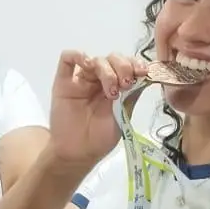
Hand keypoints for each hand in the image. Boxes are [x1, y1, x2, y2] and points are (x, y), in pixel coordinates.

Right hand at [46, 50, 145, 167]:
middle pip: (112, 59)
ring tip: (111, 89)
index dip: (136, 64)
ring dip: (107, 69)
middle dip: (123, 67)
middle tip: (126, 84)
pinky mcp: (63, 83)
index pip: (127, 65)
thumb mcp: (123, 115)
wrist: (78, 154)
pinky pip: (66, 59)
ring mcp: (81, 80)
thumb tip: (146, 76)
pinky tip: (87, 64)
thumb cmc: (100, 138)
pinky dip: (77, 55)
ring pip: (95, 59)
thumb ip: (132, 95)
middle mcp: (99, 80)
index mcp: (116, 85)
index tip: (144, 73)